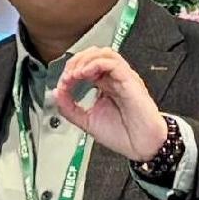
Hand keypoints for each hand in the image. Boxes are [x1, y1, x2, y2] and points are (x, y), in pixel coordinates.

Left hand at [50, 48, 172, 165]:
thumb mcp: (87, 121)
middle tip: (67, 77)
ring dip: (85, 60)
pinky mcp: (130, 81)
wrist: (142, 146)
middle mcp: (115, 79)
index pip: (86, 65)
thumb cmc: (123, 135)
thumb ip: (69, 107)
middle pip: (94, 54)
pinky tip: (84, 74)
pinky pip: (113, 63)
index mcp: (106, 86)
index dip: (71, 70)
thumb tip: (56, 92)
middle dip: (76, 61)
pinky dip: (95, 64)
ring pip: (104, 53)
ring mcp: (123, 79)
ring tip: (74, 75)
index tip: (62, 84)